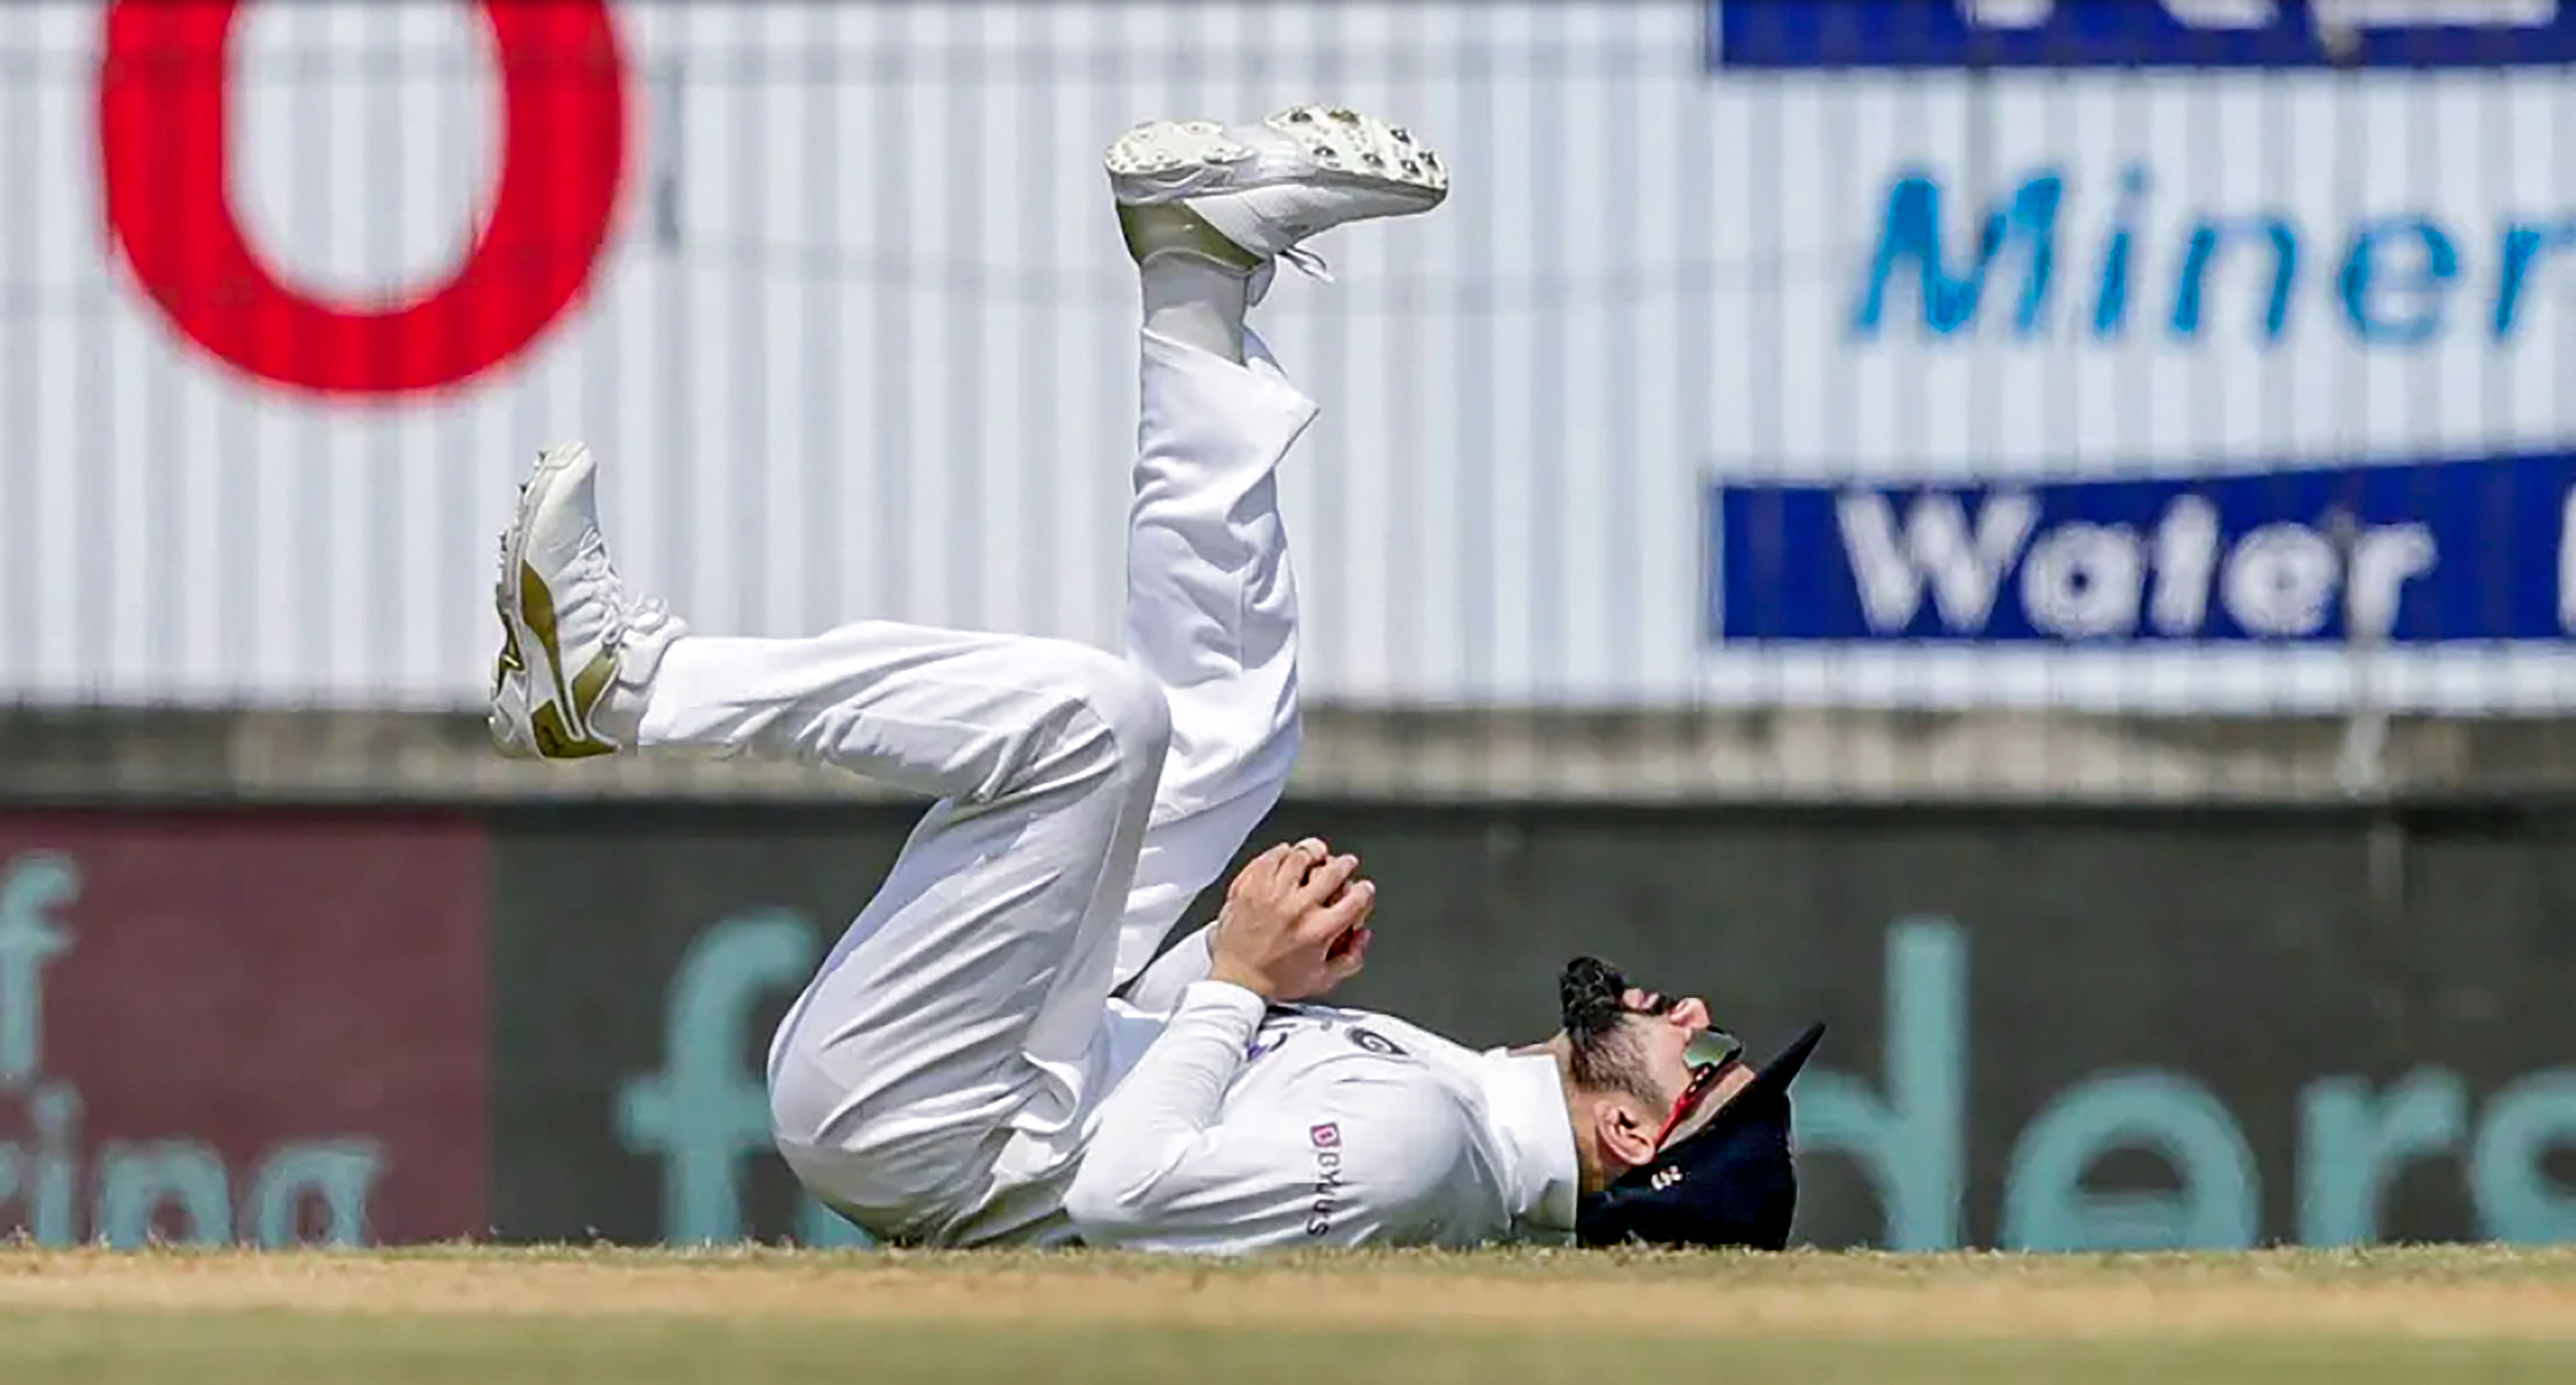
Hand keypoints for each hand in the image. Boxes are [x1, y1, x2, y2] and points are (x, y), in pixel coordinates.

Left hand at [1208, 838, 1376, 1001]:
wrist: (1236, 982)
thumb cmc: (1274, 981)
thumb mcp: (1323, 979)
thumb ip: (1351, 958)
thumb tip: (1362, 935)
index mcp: (1319, 930)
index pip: (1356, 898)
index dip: (1365, 890)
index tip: (1362, 889)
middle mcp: (1297, 908)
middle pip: (1332, 870)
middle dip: (1345, 864)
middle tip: (1345, 864)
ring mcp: (1271, 895)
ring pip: (1300, 856)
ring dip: (1313, 851)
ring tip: (1317, 852)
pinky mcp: (1249, 888)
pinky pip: (1268, 858)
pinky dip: (1280, 853)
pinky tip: (1285, 857)